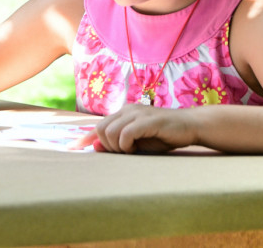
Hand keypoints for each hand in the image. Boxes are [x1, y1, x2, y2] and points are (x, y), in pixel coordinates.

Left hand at [71, 103, 197, 153]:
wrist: (191, 126)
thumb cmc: (164, 136)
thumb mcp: (139, 142)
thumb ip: (119, 143)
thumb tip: (96, 148)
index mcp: (124, 113)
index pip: (98, 125)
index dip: (84, 138)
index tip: (71, 148)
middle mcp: (127, 110)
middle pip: (100, 129)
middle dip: (106, 145)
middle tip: (123, 152)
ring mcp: (138, 113)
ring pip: (110, 131)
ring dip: (117, 147)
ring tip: (131, 151)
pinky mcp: (148, 120)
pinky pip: (126, 133)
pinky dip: (126, 144)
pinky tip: (136, 148)